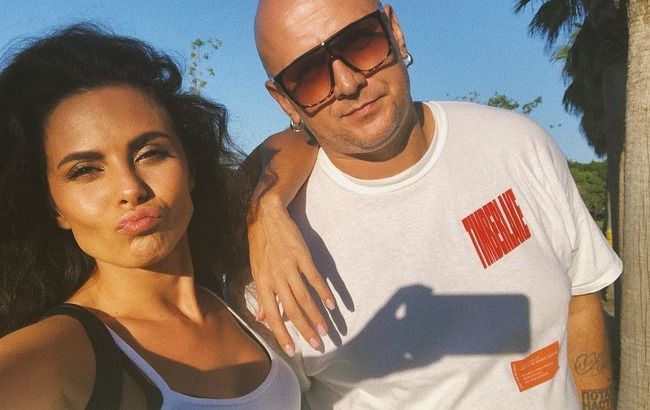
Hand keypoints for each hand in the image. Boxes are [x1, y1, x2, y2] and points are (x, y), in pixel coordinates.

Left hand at [247, 196, 334, 355]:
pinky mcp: (301, 255)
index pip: (272, 315)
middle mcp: (274, 278)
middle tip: (317, 345)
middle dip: (304, 330)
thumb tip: (260, 318)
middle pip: (291, 310)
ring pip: (303, 297)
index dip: (281, 334)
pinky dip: (323, 292)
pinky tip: (332, 304)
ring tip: (326, 330)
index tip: (291, 351)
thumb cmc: (261, 245)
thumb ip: (262, 296)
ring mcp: (288, 266)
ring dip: (316, 316)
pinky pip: (314, 278)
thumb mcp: (256, 271)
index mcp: (262, 284)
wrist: (266, 216)